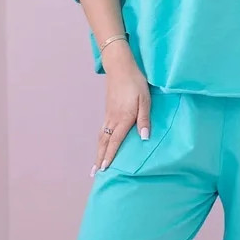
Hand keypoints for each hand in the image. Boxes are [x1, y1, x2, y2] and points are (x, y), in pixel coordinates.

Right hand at [93, 47, 151, 172]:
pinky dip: (100, 141)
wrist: (120, 66)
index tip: (104, 169)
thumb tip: (144, 138)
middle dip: (99, 158)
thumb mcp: (145, 100)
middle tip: (94, 173)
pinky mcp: (108, 110)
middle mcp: (113, 119)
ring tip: (95, 163)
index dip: (110, 156)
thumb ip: (144, 119)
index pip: (115, 141)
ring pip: (101, 137)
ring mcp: (109, 115)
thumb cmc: (136, 82)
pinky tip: (102, 145)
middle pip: (104, 142)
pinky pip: (102, 130)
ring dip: (98, 151)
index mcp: (123, 118)